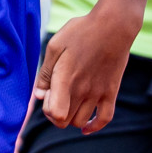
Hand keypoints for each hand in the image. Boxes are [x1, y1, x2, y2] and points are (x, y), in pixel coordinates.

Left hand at [33, 1, 140, 134]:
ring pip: (81, 121)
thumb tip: (39, 95)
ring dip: (71, 118)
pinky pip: (104, 119)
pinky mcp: (111, 92)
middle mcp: (82, 90)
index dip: (48, 109)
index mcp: (66, 79)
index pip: (56, 114)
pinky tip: (86, 127)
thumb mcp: (55, 45)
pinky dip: (94, 126)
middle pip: (65, 121)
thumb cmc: (80, 31)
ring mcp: (98, 93)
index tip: (48, 93)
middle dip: (55, 113)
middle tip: (56, 97)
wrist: (113, 26)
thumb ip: (44, 72)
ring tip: (69, 103)